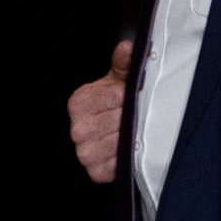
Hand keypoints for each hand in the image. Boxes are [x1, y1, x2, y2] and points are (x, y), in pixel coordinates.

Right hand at [69, 36, 132, 183]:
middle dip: (136, 115)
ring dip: (136, 135)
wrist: (114, 128)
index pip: (117, 96)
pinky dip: (132, 157)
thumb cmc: (117, 99)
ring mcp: (84, 153)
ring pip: (123, 142)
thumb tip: (128, 48)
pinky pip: (121, 165)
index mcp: (80, 102)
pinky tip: (135, 148)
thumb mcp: (121, 78)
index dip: (132, 94)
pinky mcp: (96, 172)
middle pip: (121, 120)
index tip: (136, 93)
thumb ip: (125, 62)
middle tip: (143, 112)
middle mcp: (77, 130)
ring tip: (140, 128)